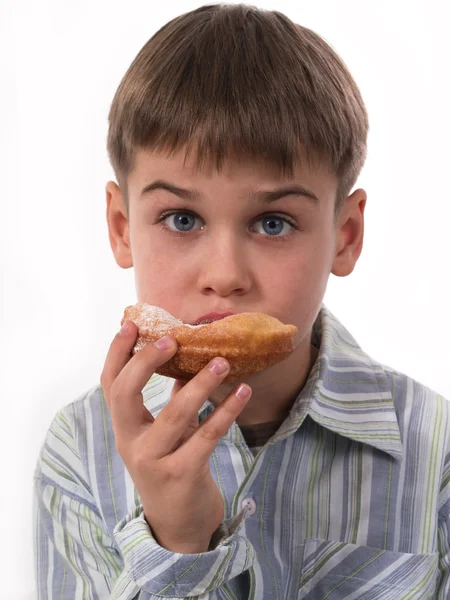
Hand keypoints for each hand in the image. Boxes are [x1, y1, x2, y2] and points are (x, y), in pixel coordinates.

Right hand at [100, 320, 251, 553]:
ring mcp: (154, 461)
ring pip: (174, 414)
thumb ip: (172, 401)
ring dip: (200, 384)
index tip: (132, 325)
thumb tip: (190, 361)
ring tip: (223, 362)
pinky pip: (207, 436)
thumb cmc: (172, 470)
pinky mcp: (182, 475)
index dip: (117, 353)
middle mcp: (131, 443)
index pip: (110, 385)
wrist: (179, 528)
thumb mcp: (166, 434)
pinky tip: (242, 393)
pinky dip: (226, 411)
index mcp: (125, 428)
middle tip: (173, 339)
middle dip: (146, 362)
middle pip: (125, 394)